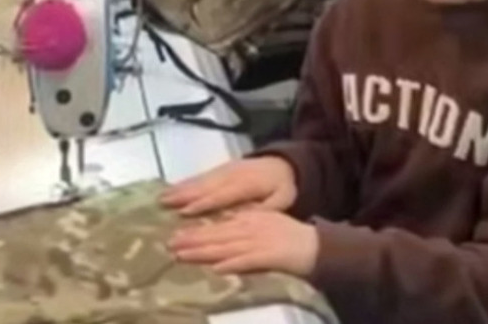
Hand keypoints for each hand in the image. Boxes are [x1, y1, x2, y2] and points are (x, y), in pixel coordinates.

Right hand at [160, 157, 297, 215]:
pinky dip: (186, 182)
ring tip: (162, 198)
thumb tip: (241, 218)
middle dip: (184, 195)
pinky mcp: (222, 168)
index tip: (185, 212)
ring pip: (201, 179)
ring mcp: (226, 169)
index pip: (223, 195)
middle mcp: (234, 174)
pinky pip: (202, 175)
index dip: (204, 203)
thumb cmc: (282, 188)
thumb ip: (262, 209)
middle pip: (206, 185)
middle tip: (163, 205)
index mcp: (248, 184)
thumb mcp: (281, 201)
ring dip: (181, 188)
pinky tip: (173, 189)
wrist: (285, 164)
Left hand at [169, 210, 318, 277]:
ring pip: (225, 247)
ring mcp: (259, 241)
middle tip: (169, 245)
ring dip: (203, 252)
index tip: (176, 234)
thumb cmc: (291, 237)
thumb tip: (221, 231)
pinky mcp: (269, 255)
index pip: (218, 224)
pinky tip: (215, 269)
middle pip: (217, 234)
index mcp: (251, 217)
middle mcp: (251, 226)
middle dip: (192, 241)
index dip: (196, 230)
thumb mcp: (266, 222)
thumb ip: (245, 224)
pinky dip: (230, 264)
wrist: (318, 245)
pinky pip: (246, 261)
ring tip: (182, 256)